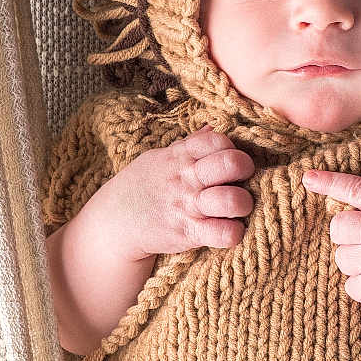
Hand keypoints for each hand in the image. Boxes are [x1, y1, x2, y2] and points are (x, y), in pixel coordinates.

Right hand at [105, 125, 255, 259]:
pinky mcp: (189, 233)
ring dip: (244, 203)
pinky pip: (223, 233)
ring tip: (238, 207)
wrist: (114, 222)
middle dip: (246, 169)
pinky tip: (230, 229)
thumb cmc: (142, 187)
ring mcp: (188, 206)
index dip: (231, 147)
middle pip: (231, 163)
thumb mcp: (159, 158)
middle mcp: (187, 178)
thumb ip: (189, 144)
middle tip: (242, 180)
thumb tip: (213, 126)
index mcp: (180, 156)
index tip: (229, 159)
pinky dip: (234, 233)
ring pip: (232, 200)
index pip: (218, 139)